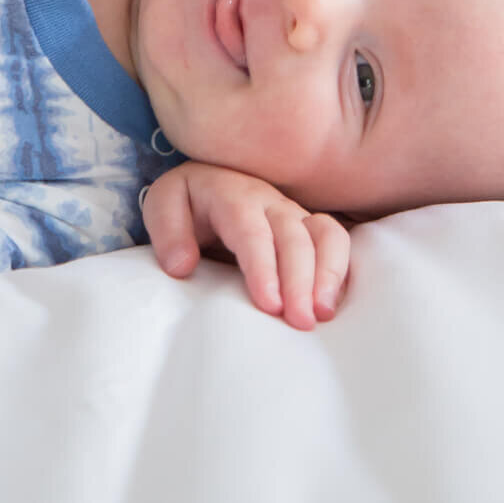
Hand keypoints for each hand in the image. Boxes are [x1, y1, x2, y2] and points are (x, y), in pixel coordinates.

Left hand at [141, 161, 350, 330]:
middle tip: (300, 322)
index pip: (251, 230)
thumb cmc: (189, 202)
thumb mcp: (164, 204)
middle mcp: (270, 202)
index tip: (270, 305)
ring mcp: (294, 214)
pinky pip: (336, 242)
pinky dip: (339, 272)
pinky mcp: (310, 229)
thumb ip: (167, 231)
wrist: (212, 180)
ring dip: (328, 274)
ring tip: (322, 314)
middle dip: (300, 279)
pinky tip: (330, 305)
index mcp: (232, 195)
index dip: (263, 266)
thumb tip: (183, 266)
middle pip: (293, 235)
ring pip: (325, 234)